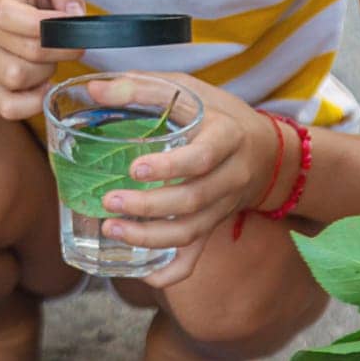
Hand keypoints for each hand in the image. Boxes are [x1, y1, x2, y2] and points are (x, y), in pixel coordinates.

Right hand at [0, 0, 85, 120]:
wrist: (5, 18)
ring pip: (16, 78)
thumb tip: (74, 13)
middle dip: (60, 50)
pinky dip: (32, 102)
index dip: (45, 24)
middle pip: (26, 51)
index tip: (72, 24)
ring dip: (45, 73)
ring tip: (50, 60)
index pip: (8, 15)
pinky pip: (7, 107)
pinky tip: (44, 86)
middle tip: (72, 45)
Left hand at [87, 74, 276, 287]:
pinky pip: (196, 257)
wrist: (265, 150)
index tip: (135, 169)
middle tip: (109, 201)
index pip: (202, 158)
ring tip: (112, 230)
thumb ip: (142, 87)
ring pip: (191, 232)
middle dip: (149, 207)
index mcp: (227, 137)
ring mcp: (223, 207)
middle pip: (192, 201)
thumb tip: (94, 87)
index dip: (170, 167)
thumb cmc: (217, 113)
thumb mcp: (188, 89)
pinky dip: (171, 272)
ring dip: (150, 238)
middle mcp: (230, 177)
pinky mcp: (214, 227)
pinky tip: (142, 273)